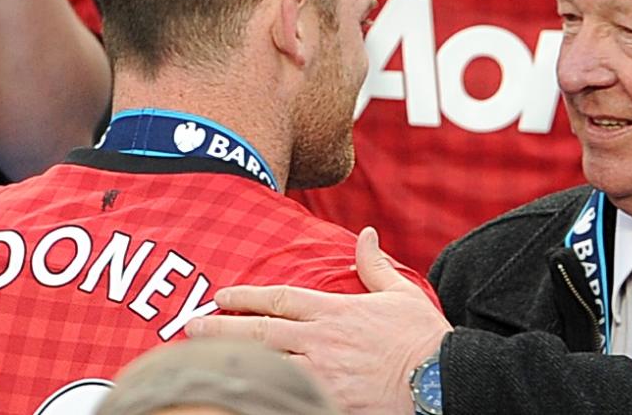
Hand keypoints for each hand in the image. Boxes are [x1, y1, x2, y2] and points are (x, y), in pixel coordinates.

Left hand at [186, 227, 452, 414]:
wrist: (440, 378)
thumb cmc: (422, 336)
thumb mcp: (400, 292)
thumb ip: (374, 265)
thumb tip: (366, 233)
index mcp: (335, 311)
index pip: (280, 298)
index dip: (247, 296)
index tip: (222, 295)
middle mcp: (321, 340)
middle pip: (260, 332)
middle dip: (222, 328)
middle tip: (191, 326)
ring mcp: (322, 374)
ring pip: (264, 366)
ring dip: (232, 362)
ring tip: (202, 363)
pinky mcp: (329, 402)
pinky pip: (286, 397)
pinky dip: (262, 394)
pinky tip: (240, 394)